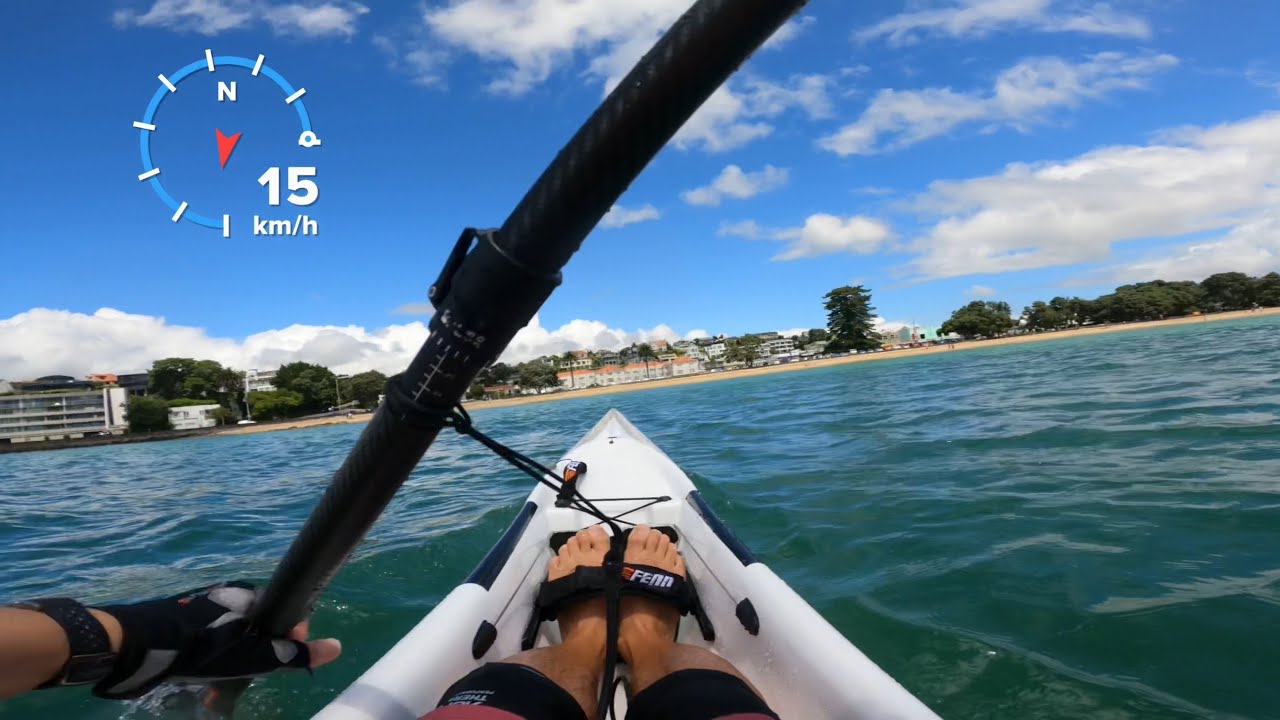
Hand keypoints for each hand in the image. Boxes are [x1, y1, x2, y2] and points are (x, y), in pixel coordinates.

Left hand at [92, 581, 340, 699]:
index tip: (284, 659)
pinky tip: (202, 680)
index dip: (291, 634)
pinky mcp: (176, 622)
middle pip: (257, 626)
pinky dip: (209, 661)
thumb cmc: (202, 649)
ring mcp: (198, 607)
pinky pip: (205, 641)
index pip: (283, 608)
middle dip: (259, 655)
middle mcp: (225, 595)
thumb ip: (293, 653)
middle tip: (251, 678)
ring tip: (223, 689)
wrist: (137, 647)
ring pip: (229, 636)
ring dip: (232, 662)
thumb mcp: (254, 656)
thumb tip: (336, 647)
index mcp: (247, 594)